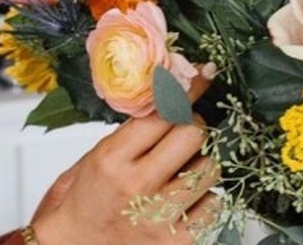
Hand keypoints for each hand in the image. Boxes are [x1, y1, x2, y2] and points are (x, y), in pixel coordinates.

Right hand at [31, 65, 220, 244]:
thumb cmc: (88, 200)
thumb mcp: (98, 155)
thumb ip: (135, 129)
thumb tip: (176, 92)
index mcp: (112, 159)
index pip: (163, 112)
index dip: (188, 89)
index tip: (202, 74)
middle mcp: (137, 187)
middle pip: (194, 133)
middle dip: (194, 126)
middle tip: (186, 131)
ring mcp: (160, 217)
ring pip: (211, 168)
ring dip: (202, 164)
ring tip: (183, 171)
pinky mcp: (178, 240)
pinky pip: (215, 204)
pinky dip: (205, 198)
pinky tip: (187, 199)